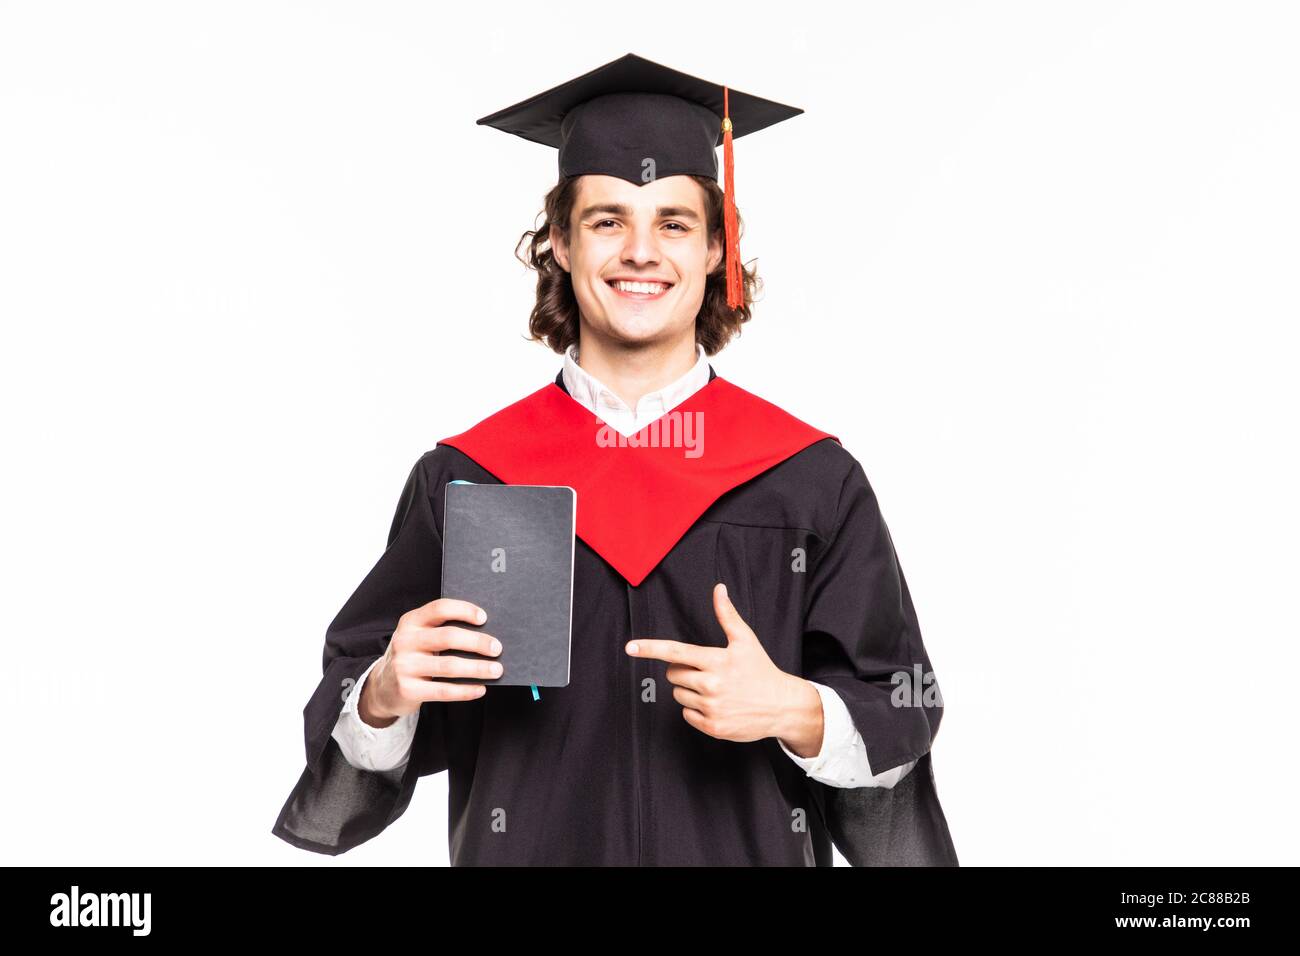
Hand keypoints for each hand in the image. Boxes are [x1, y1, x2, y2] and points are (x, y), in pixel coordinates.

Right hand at [360, 597, 502, 725]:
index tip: (484, 618)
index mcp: (410, 621)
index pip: (439, 608)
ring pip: (449, 666)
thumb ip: (442, 631)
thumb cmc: (413, 656)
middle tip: (497, 649)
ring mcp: (404, 666)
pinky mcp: (407, 689)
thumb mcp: (419, 637)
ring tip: (496, 670)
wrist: (383, 686)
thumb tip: (486, 634)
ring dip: (477, 668)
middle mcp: (405, 641)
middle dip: (477, 642)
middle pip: (448, 637)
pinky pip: (443, 690)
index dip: (464, 610)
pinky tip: (480, 689)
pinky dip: (465, 690)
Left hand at [625, 582, 820, 748]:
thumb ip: (727, 615)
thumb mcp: (745, 640)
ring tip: (715, 689)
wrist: (782, 706)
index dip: (650, 648)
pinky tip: (716, 705)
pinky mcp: (712, 727)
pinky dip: (696, 710)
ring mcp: (711, 708)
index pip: (676, 652)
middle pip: (673, 674)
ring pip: (678, 694)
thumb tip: (719, 589)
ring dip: (689, 690)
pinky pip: (686, 715)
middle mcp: (712, 684)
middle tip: (706, 670)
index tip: (630, 647)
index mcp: (716, 660)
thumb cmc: (761, 670)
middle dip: (683, 670)